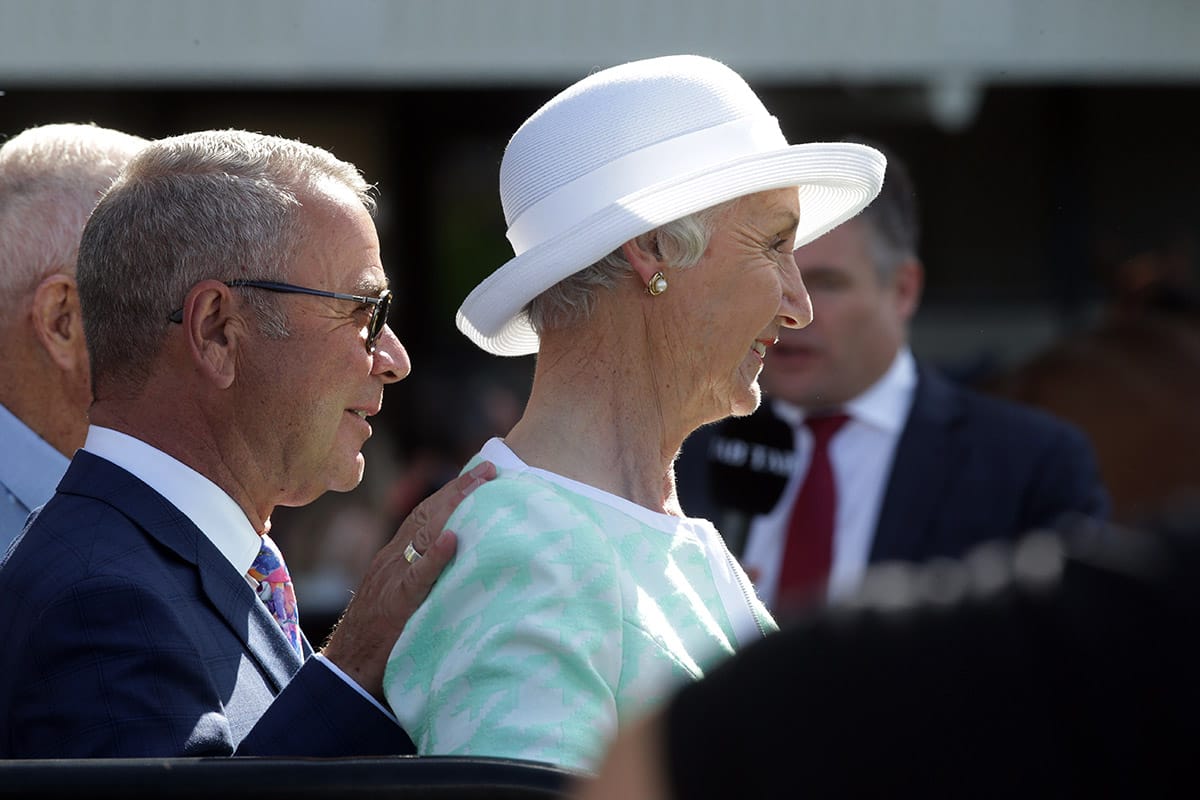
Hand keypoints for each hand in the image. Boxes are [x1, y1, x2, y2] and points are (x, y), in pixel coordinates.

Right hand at [320, 460, 495, 700]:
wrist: (345, 674)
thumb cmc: (378, 643)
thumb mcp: (401, 600)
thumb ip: (422, 580)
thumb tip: (458, 565)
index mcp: (393, 559)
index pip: (424, 516)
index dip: (451, 493)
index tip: (478, 475)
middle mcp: (392, 561)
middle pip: (428, 514)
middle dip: (460, 489)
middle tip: (491, 469)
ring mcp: (392, 580)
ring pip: (424, 534)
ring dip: (454, 507)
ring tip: (481, 487)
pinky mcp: (395, 605)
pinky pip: (416, 576)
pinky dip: (435, 556)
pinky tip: (453, 539)